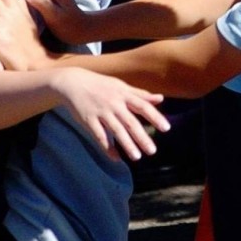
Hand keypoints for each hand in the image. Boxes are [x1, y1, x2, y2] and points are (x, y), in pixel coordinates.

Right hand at [52, 67, 169, 159]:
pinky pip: (99, 136)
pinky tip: (116, 158)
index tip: (166, 128)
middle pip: (131, 122)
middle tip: (152, 151)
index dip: (155, 117)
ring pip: (116, 130)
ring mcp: (101, 112)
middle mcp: (114, 104)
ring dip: (127, 144)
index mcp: (124, 94)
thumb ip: (141, 94)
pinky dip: (107, 147)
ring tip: (137, 157)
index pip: (143, 106)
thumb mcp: (121, 86)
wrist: (74, 82)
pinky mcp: (88, 120)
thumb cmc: (102, 85)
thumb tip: (161, 98)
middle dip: (142, 137)